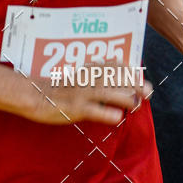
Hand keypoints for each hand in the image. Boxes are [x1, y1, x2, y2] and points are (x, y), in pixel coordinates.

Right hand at [29, 66, 151, 125]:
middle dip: (135, 86)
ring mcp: (81, 93)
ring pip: (109, 93)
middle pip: (116, 79)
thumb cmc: (58, 88)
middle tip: (147, 93)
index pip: (115, 66)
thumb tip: (118, 73)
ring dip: (126, 99)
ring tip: (136, 105)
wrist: (35, 96)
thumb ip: (96, 74)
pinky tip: (117, 117)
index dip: (131, 72)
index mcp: (88, 70)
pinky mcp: (75, 108)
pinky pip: (94, 111)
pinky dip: (108, 114)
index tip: (142, 81)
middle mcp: (87, 79)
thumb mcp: (78, 76)